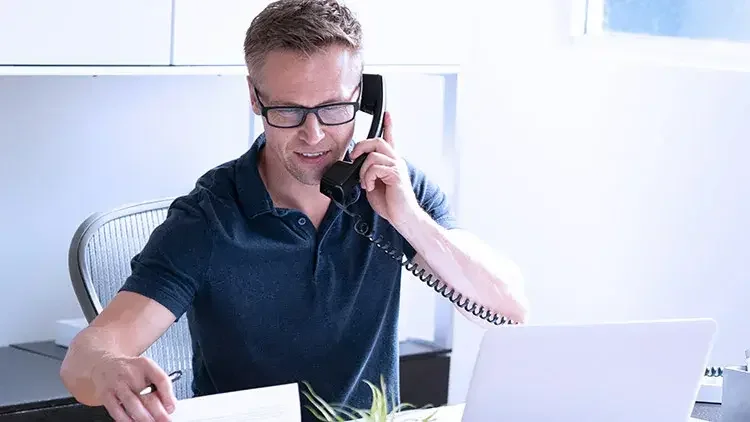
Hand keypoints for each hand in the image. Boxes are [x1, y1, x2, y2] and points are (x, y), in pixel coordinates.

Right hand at [90, 355, 176, 421]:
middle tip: (165, 420)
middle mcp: (131, 373)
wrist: (104, 364)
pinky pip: (116, 410)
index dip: (168, 396)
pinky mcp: (106, 394)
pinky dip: (126, 419)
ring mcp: (117, 383)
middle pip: (147, 394)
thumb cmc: (130, 370)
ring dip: (143, 417)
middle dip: (158, 412)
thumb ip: (158, 385)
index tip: (171, 408)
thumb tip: (169, 405)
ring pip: (132, 403)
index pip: (161, 380)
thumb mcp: (146, 370)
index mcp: (146, 365)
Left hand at [350, 112, 420, 227]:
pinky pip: (375, 168)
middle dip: (361, 147)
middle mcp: (396, 162)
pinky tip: (369, 187)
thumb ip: (368, 173)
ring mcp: (397, 167)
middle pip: (377, 141)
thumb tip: (357, 167)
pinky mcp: (396, 175)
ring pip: (373, 155)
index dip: (389, 125)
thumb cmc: (390, 204)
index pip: (391, 139)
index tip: (387, 114)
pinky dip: (367, 178)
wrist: (402, 218)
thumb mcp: (374, 185)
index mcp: (391, 163)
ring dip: (363, 170)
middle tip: (353, 157)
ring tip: (365, 183)